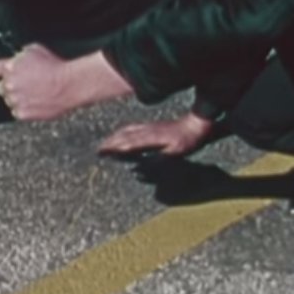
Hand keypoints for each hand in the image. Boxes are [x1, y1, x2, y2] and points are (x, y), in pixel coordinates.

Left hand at [0, 44, 131, 120]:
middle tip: (29, 83)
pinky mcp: (22, 113)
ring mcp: (14, 100)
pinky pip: (18, 111)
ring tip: (37, 92)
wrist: (69, 84)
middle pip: (2, 87)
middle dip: (12, 85)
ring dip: (20, 97)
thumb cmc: (56, 67)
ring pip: (10, 100)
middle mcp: (9, 84)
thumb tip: (17, 59)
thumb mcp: (35, 50)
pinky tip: (38, 100)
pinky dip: (26, 108)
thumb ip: (20, 56)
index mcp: (10, 67)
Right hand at [98, 112, 215, 155]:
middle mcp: (148, 131)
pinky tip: (120, 134)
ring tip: (105, 143)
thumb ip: (157, 161)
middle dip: (110, 142)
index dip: (115, 147)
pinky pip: (133, 127)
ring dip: (115, 136)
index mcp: (152, 138)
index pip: (129, 143)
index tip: (103, 152)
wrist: (195, 124)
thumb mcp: (175, 154)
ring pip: (128, 130)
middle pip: (125, 135)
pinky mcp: (152, 126)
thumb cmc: (187, 141)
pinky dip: (123, 131)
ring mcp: (149, 127)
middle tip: (98, 150)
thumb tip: (137, 170)